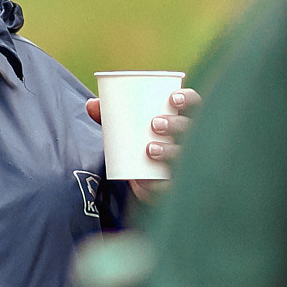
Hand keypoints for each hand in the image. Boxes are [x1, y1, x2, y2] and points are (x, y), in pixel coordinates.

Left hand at [85, 88, 200, 201]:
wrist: (146, 184)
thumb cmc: (141, 146)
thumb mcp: (129, 132)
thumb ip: (112, 117)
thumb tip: (90, 104)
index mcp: (185, 121)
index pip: (196, 105)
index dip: (189, 99)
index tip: (172, 99)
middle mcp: (194, 142)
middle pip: (194, 130)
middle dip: (177, 125)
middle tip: (154, 124)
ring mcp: (190, 166)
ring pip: (188, 158)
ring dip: (171, 151)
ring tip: (150, 149)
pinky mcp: (178, 188)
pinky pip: (172, 187)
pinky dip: (155, 185)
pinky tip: (144, 181)